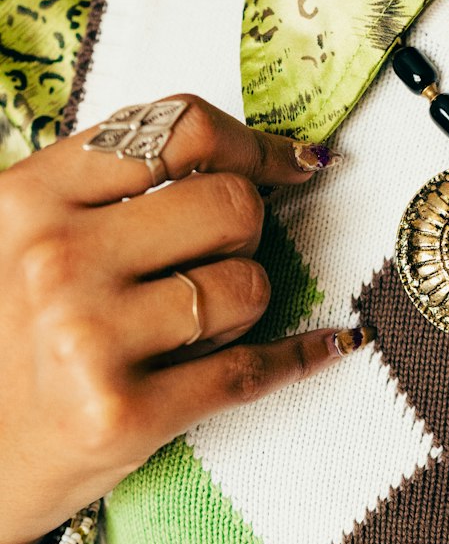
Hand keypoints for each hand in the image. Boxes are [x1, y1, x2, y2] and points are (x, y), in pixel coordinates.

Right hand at [0, 96, 369, 543]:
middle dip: (243, 236)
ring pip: (249, 286)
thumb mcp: (28, 235)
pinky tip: (323, 345)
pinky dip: (301, 356)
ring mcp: (87, 338)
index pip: (182, 129)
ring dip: (241, 308)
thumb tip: (267, 158)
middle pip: (233, 206)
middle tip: (210, 264)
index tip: (288, 165)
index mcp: (30, 197)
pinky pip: (254, 369)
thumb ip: (112, 187)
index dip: (253, 145)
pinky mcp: (123, 413)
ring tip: (189, 329)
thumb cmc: (16, 335)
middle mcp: (54, 259)